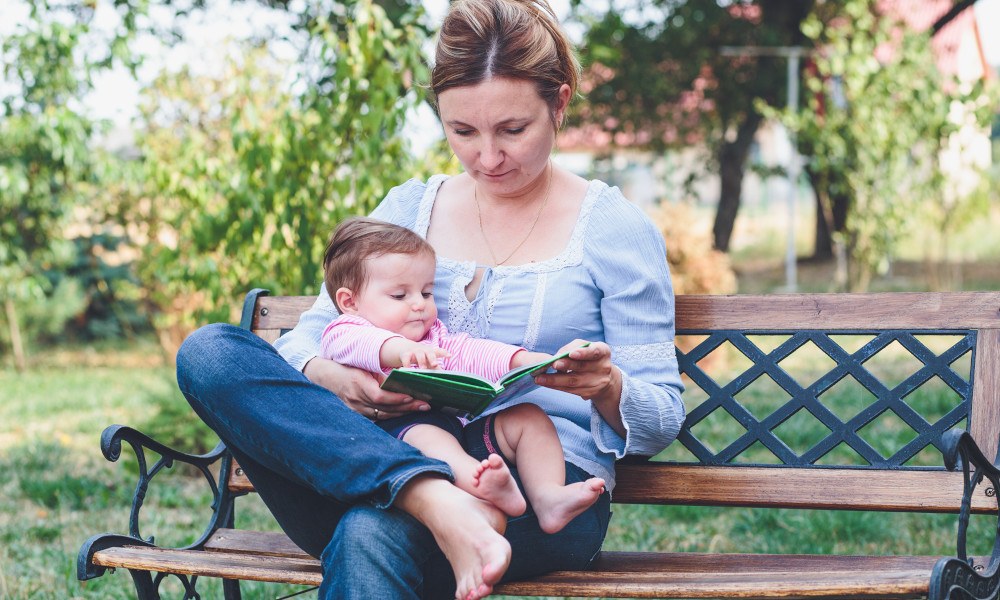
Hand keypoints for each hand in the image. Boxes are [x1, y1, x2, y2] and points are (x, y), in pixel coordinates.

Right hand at [303, 356, 429, 419]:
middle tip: (425, 404)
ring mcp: (355, 408)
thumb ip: (378, 374)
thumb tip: (400, 379)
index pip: (379, 396)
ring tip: (420, 408)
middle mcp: (356, 398)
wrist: (325, 377)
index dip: (396, 398)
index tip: (412, 396)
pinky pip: (376, 417)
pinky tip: (404, 413)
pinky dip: (391, 415)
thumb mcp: (362, 367)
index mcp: (358, 383)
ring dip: (402, 412)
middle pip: (384, 407)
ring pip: (382, 414)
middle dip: (406, 406)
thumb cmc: (347, 367)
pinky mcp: (356, 413)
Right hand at [382, 338, 450, 369]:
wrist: (405, 348)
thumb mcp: (428, 361)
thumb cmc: (421, 357)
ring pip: (419, 355)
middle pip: (429, 352)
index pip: (439, 351)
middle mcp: (424, 350)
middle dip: (432, 358)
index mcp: (431, 352)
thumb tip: (445, 377)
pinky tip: (407, 369)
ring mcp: (415, 351)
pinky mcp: (406, 354)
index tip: (449, 356)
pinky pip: (406, 358)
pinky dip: (407, 364)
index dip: (444, 353)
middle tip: (435, 364)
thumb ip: (436, 368)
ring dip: (421, 361)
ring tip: (422, 369)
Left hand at [534, 340, 624, 435]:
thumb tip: (557, 356)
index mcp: (603, 352)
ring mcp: (597, 382)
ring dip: (555, 380)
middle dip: (566, 365)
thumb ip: (573, 347)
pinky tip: (545, 383)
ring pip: (573, 381)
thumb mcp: (586, 347)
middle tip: (553, 364)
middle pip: (581, 367)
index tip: (571, 354)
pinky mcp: (589, 393)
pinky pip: (570, 390)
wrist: (604, 377)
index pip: (594, 351)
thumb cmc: (590, 357)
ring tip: (540, 378)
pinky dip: (556, 386)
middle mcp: (603, 367)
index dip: (583, 353)